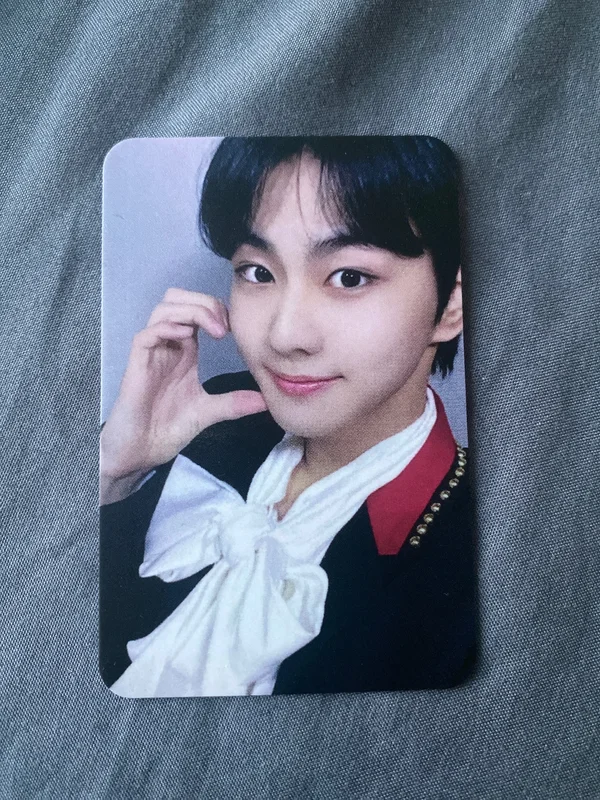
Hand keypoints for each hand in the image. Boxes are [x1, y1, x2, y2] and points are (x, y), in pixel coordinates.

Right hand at [100, 287, 266, 502]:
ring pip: (164, 309)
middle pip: (177, 299)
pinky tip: (188, 337)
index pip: (196, 310)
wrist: (141, 453)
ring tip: (214, 330)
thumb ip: (234, 403)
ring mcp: (151, 353)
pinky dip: (168, 327)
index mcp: (184, 351)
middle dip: (203, 302)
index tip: (235, 328)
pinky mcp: (137, 365)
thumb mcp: (208, 412)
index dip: (216, 309)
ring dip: (191, 311)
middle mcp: (167, 346)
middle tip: (224, 324)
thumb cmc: (165, 429)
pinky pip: (147, 334)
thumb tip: (265, 402)